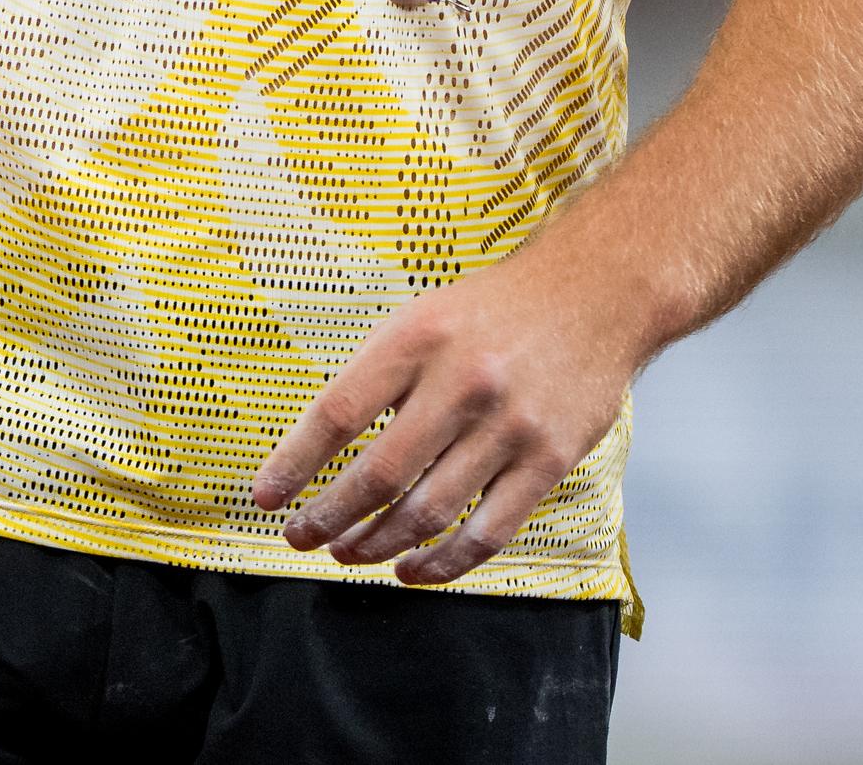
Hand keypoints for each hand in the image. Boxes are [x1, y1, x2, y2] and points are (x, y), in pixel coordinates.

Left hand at [250, 245, 642, 585]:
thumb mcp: (425, 316)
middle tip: (302, 538)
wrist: (595, 293)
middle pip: (379, 473)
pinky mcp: (548, 460)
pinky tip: (411, 570)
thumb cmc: (497, 310)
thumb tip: (320, 445)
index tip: (267, 497)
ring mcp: (508, 425)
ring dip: (377, 545)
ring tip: (348, 554)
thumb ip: (380, 374)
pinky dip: (442, 563)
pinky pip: (487, 532)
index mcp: (417, 337)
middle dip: (329, 516)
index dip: (295, 462)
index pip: (338, 413)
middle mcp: (460, 381)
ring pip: (427, 511)